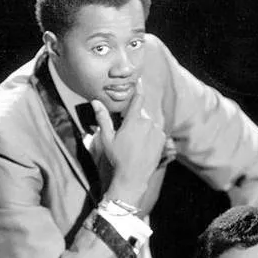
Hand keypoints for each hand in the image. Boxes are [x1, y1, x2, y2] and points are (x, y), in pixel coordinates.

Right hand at [93, 79, 166, 205]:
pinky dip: (150, 136)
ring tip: (135, 144)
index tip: (139, 79)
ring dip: (143, 129)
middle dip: (135, 121)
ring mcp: (156, 131)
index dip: (138, 88)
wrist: (133, 177)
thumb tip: (95, 101)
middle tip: (127, 136)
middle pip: (141, 115)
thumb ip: (103, 118)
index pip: (137, 99)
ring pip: (148, 124)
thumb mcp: (106, 139)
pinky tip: (143, 147)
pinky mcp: (162, 139)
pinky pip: (155, 132)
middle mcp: (147, 123)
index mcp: (133, 121)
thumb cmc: (117, 158)